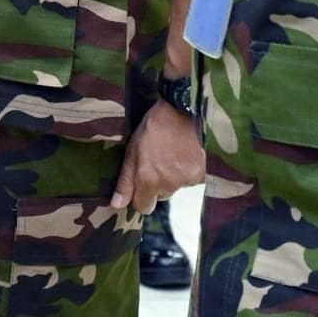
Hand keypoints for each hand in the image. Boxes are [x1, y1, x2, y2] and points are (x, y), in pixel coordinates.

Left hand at [111, 96, 205, 212]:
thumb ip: (125, 181)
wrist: (179, 111)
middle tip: (156, 160)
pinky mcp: (200, 175)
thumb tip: (117, 205)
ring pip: (174, 188)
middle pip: (160, 197)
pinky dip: (186, 172)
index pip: (143, 207)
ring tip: (169, 154)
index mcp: (148, 179)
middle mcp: (168, 184)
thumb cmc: (151, 129)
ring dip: (171, 177)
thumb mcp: (131, 151)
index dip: (140, 196)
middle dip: (156, 184)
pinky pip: (189, 181)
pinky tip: (182, 155)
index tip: (141, 181)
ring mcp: (186, 180)